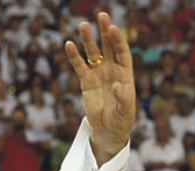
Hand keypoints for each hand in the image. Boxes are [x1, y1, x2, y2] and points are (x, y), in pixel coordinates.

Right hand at [65, 12, 135, 164]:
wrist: (108, 130)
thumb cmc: (121, 120)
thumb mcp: (125, 111)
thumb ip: (123, 98)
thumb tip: (117, 86)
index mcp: (125, 74)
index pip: (122, 52)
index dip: (118, 40)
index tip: (112, 28)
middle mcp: (112, 70)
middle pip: (109, 47)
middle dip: (105, 31)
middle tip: (102, 15)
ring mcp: (99, 74)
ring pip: (93, 53)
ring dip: (88, 40)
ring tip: (83, 25)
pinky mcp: (86, 81)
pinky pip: (80, 66)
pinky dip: (74, 56)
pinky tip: (69, 44)